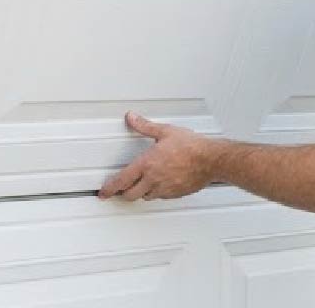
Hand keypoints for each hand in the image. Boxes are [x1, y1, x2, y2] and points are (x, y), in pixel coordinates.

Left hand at [98, 112, 216, 201]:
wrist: (210, 159)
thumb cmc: (191, 146)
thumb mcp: (165, 131)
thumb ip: (144, 126)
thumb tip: (131, 118)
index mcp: (147, 164)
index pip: (122, 180)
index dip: (109, 189)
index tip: (103, 192)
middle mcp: (153, 180)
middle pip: (131, 195)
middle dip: (123, 193)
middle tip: (120, 190)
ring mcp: (165, 189)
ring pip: (146, 197)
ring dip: (140, 193)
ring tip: (140, 187)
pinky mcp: (176, 193)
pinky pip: (161, 197)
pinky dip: (156, 193)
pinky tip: (160, 185)